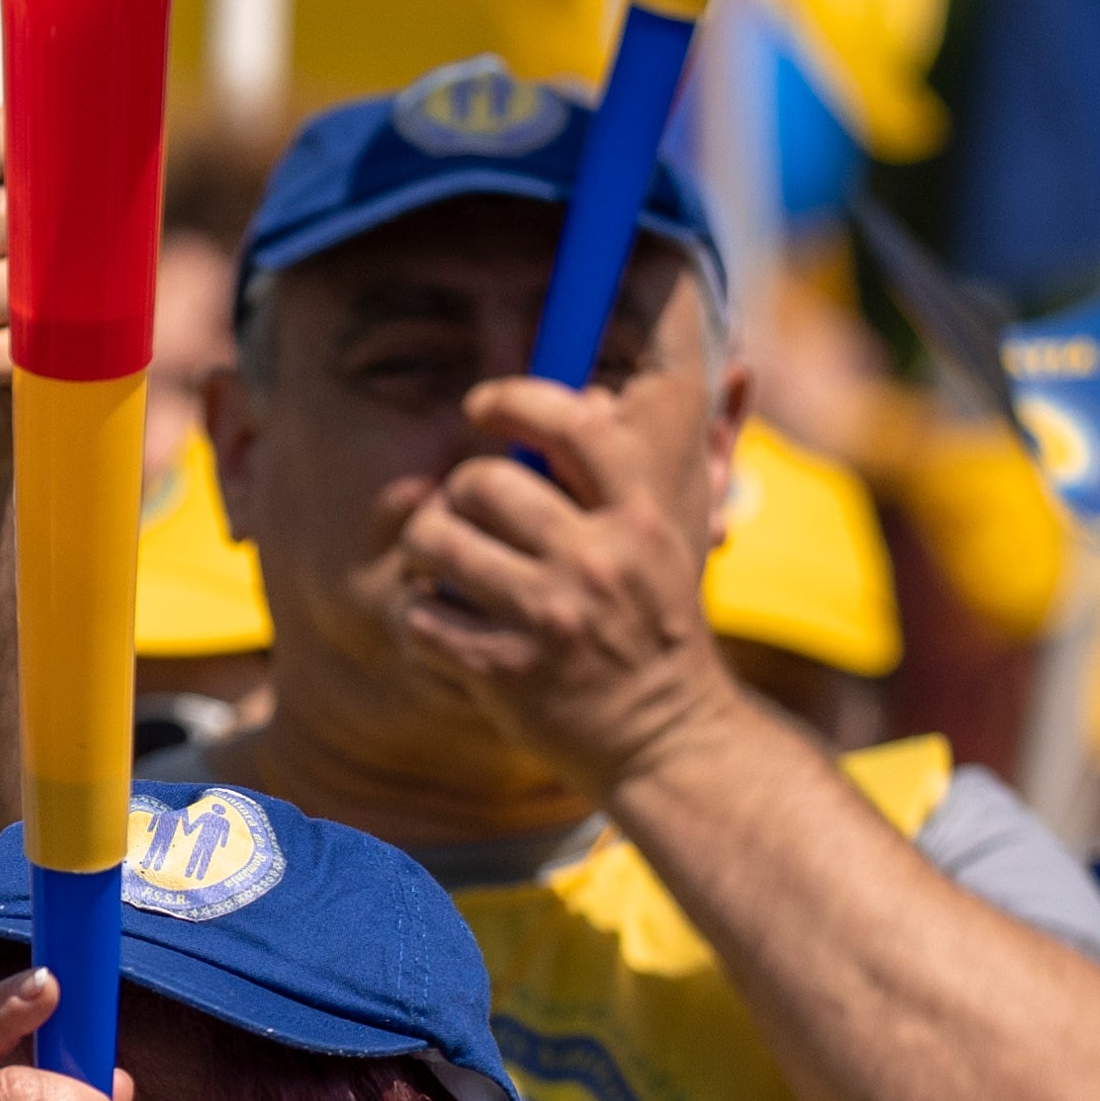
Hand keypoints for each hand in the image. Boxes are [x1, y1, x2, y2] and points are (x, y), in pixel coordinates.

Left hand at [399, 368, 743, 796]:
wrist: (666, 733)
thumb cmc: (660, 616)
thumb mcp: (681, 529)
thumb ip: (663, 450)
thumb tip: (644, 367)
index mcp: (643, 514)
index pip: (578, 422)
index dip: (516, 399)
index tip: (483, 406)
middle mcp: (597, 559)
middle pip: (481, 480)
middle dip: (457, 493)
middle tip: (466, 514)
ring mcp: (548, 615)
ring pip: (434, 540)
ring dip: (424, 550)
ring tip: (441, 565)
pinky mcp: (503, 669)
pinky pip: (419, 615)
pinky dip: (420, 618)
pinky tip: (445, 625)